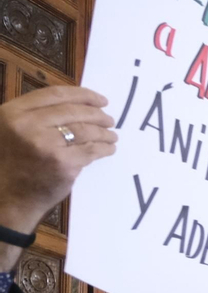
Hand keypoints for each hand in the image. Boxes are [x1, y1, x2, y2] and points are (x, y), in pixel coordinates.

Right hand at [0, 86, 115, 236]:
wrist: (8, 197)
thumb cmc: (13, 162)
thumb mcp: (13, 130)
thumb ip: (36, 115)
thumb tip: (78, 105)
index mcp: (14, 112)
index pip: (55, 94)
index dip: (82, 95)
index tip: (101, 99)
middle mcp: (27, 125)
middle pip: (73, 111)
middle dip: (97, 114)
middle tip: (110, 119)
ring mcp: (46, 145)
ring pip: (85, 130)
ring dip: (104, 132)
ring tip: (112, 135)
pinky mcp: (62, 164)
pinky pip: (90, 151)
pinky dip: (104, 148)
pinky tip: (109, 148)